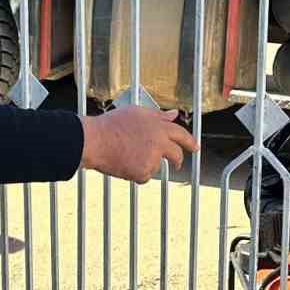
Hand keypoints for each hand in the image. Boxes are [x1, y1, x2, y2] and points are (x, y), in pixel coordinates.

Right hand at [80, 107, 198, 183]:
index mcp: (158, 125)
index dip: (190, 141)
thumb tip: (174, 114)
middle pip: (176, 155)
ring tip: (126, 154)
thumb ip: (158, 115)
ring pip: (156, 166)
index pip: (181, 134)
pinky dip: (136, 174)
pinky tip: (123, 164)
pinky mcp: (143, 171)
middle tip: (175, 164)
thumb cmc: (110, 125)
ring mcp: (152, 158)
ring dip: (146, 164)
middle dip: (177, 160)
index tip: (195, 147)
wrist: (94, 141)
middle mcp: (159, 141)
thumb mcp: (136, 113)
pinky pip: (144, 176)